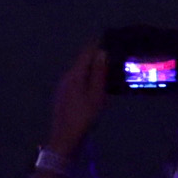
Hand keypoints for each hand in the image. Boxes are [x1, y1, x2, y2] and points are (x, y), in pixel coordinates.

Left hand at [46, 41, 109, 155]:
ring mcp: (64, 87)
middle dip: (96, 56)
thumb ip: (99, 73)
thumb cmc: (83, 117)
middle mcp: (67, 77)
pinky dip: (88, 78)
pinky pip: (78, 81)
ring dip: (93, 68)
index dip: (98, 44)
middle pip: (82, 61)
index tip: (110, 38)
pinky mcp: (64, 96)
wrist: (65, 139)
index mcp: (75, 74)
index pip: (86, 52)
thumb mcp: (96, 95)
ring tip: (108, 69)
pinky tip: (96, 86)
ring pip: (80, 71)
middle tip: (113, 54)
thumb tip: (101, 52)